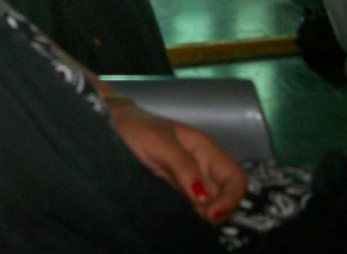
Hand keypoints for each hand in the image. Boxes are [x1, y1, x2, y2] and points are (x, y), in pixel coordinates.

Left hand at [108, 101, 246, 223]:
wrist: (112, 125)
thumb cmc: (135, 128)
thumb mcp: (158, 142)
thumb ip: (182, 166)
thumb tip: (203, 197)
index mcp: (204, 148)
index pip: (234, 176)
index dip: (231, 197)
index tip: (212, 213)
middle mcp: (202, 163)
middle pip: (227, 192)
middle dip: (220, 209)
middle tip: (201, 219)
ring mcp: (190, 176)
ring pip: (212, 200)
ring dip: (208, 213)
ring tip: (192, 221)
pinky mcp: (177, 185)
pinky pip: (195, 203)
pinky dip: (195, 213)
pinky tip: (186, 218)